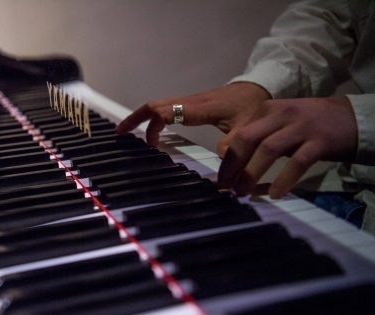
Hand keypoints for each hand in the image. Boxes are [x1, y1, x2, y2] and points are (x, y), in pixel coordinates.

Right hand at [115, 82, 270, 153]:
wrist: (255, 89)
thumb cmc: (250, 107)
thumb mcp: (247, 128)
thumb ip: (233, 147)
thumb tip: (220, 166)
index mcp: (199, 108)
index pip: (167, 111)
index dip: (153, 125)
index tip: (151, 145)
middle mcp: (189, 102)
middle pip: (154, 105)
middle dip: (135, 119)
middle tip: (119, 134)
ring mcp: (188, 102)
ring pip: (157, 106)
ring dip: (141, 119)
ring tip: (128, 134)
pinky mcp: (190, 105)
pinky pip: (165, 109)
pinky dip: (153, 119)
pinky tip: (151, 132)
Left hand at [217, 96, 357, 197]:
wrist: (352, 119)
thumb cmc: (310, 126)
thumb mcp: (280, 124)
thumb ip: (258, 137)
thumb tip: (230, 160)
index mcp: (268, 109)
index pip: (239, 134)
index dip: (226, 158)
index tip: (220, 179)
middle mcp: (282, 114)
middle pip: (248, 139)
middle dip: (232, 165)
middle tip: (226, 188)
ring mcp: (302, 126)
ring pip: (268, 149)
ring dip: (251, 173)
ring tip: (243, 192)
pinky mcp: (320, 141)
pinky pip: (297, 162)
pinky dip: (283, 179)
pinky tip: (275, 194)